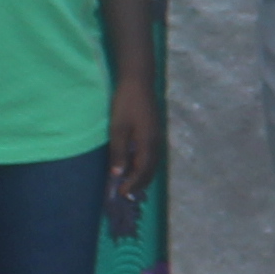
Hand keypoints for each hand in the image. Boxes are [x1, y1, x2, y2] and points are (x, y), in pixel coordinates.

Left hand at [104, 69, 159, 203]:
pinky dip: (144, 164)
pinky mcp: (154, 130)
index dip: (132, 184)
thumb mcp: (118, 128)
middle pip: (150, 170)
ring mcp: (157, 136)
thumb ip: (119, 152)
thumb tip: (118, 174)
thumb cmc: (126, 103)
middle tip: (125, 193)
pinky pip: (151, 154)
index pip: (142, 171)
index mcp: (148, 143)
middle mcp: (156, 142)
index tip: (121, 193)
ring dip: (142, 175)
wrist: (138, 80)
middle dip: (139, 183)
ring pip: (152, 163)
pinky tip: (134, 164)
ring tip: (130, 182)